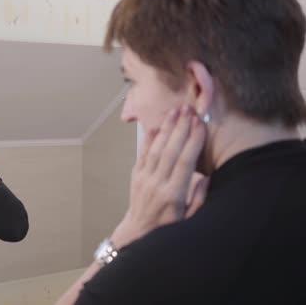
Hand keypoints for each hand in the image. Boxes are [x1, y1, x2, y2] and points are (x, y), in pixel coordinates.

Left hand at [111, 105, 207, 248]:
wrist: (139, 231)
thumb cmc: (169, 226)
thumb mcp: (190, 219)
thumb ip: (199, 198)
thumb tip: (206, 176)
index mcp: (173, 195)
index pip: (184, 163)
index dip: (192, 142)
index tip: (200, 124)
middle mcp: (157, 184)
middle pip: (170, 151)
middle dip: (180, 128)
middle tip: (189, 110)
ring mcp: (144, 178)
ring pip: (156, 149)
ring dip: (166, 128)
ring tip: (175, 111)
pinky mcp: (136, 175)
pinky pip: (143, 153)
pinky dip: (149, 138)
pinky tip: (157, 125)